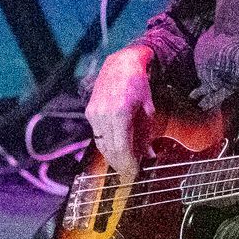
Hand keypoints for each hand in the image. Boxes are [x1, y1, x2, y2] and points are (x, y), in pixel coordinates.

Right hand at [84, 46, 155, 178]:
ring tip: (124, 164)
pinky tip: (116, 149)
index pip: (121, 148)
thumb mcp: (148, 110)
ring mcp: (94, 114)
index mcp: (120, 113)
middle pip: (110, 150)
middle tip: (130, 173)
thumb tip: (147, 155)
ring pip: (102, 145)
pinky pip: (98, 136)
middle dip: (120, 164)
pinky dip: (107, 145)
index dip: (128, 164)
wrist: (120, 65)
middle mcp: (103, 115)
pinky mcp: (90, 113)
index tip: (134, 173)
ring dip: (113, 157)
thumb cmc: (138, 86)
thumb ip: (146, 134)